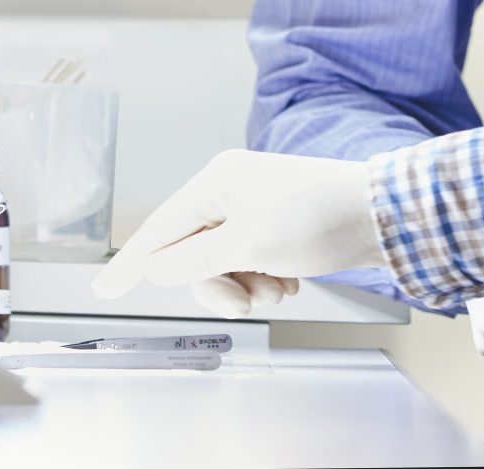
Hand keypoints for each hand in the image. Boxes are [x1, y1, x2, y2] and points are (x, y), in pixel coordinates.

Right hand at [91, 150, 383, 314]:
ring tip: (280, 285)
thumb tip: (156, 267)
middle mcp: (230, 192)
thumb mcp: (247, 245)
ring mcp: (253, 209)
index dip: (132, 262)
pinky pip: (249, 264)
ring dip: (247, 285)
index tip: (104, 288)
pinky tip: (291, 280)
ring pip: (223, 264)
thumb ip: (195, 260)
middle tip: (247, 300)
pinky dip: (265, 279)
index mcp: (216, 183)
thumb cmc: (315, 218)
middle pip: (192, 254)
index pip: (160, 228)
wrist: (379, 214)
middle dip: (219, 284)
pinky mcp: (275, 227)